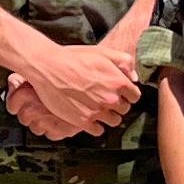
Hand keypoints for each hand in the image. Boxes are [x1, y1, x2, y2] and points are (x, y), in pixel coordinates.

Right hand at [1, 39, 140, 140]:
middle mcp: (110, 98)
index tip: (120, 93)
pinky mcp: (83, 121)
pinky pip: (98, 131)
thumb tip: (134, 78)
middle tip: (105, 99)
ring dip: (108, 116)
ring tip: (97, 108)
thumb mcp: (102, 52)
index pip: (135, 96)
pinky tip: (89, 116)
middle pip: (124, 110)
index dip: (127, 94)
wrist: (48, 67)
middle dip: (117, 105)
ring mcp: (97, 111)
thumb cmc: (72, 58)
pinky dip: (95, 126)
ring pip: (114, 121)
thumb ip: (123, 62)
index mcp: (118, 82)